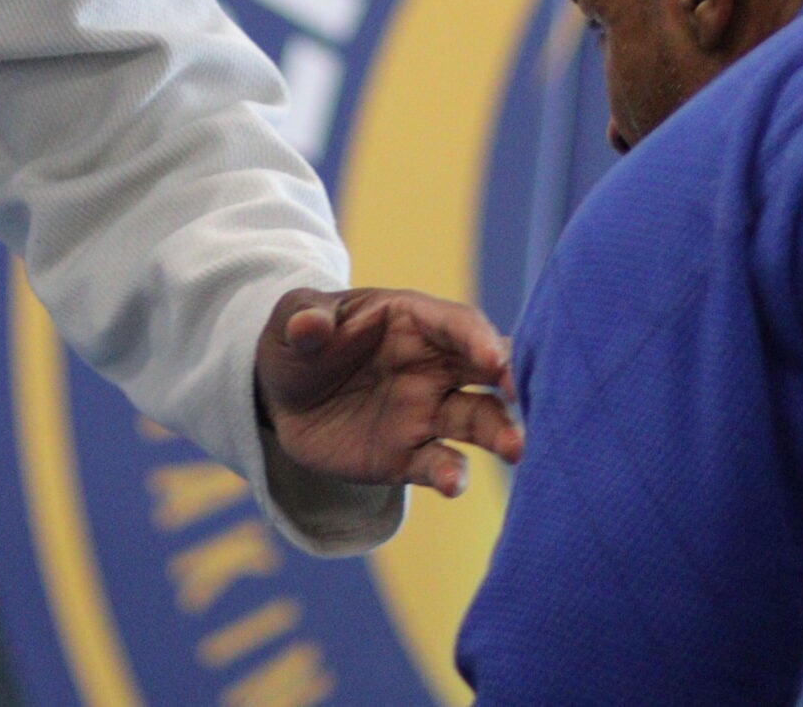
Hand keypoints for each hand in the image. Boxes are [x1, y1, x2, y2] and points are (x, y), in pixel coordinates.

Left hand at [254, 286, 523, 496]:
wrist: (282, 399)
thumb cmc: (298, 344)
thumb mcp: (291, 320)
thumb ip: (303, 319)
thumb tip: (310, 325)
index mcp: (411, 322)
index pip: (457, 324)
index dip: (477, 338)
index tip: (493, 358)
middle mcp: (432, 367)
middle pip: (486, 371)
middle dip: (509, 383)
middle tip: (520, 399)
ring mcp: (425, 412)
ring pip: (477, 420)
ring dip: (500, 433)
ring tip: (514, 449)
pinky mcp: (409, 455)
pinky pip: (438, 464)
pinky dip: (450, 474)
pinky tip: (451, 482)